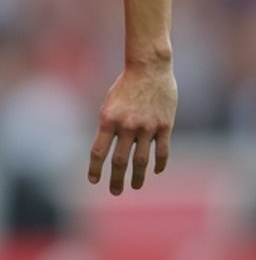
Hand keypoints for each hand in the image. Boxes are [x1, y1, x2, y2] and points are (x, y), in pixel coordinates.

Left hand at [88, 63, 176, 195]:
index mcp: (108, 120)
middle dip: (116, 179)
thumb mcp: (110, 104)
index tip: (94, 180)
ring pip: (141, 161)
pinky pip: (162, 151)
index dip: (95, 168)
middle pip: (120, 161)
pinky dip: (159, 164)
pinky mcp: (164, 125)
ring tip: (134, 186)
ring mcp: (147, 127)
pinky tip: (156, 171)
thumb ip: (109, 127)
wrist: (149, 68)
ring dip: (137, 177)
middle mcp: (127, 126)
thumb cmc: (126, 86)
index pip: (98, 151)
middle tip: (115, 192)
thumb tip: (107, 150)